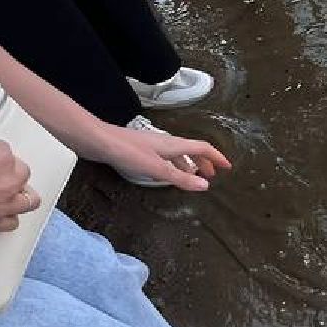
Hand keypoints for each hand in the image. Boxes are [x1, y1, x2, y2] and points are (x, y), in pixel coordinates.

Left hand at [75, 121, 231, 190]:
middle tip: (211, 175)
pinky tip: (166, 174)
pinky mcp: (140, 150)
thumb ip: (181, 178)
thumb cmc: (128, 152)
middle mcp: (166, 143)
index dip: (216, 157)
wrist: (99, 141)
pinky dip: (173, 166)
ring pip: (178, 154)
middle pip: (192, 150)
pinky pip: (165, 158)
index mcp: (174, 145)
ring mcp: (153, 146)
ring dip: (188, 165)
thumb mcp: (157, 169)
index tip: (227, 167)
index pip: (203, 148)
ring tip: (192, 177)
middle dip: (204, 162)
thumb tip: (205, 185)